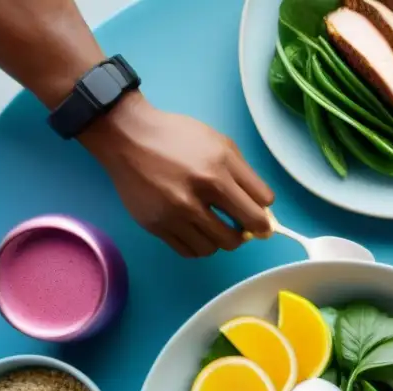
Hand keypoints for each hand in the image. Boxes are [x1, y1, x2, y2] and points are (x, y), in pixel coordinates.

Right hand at [84, 94, 273, 256]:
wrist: (128, 137)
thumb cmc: (177, 137)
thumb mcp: (220, 143)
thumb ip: (245, 176)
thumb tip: (264, 209)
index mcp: (217, 172)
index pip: (258, 211)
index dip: (263, 215)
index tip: (258, 214)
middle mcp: (197, 196)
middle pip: (238, 238)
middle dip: (245, 234)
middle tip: (238, 224)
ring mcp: (174, 215)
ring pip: (214, 248)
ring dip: (219, 240)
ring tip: (214, 224)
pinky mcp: (157, 226)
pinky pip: (189, 251)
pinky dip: (198, 244)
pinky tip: (195, 229)